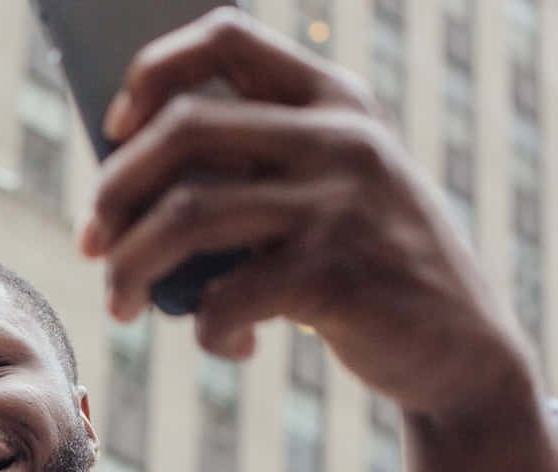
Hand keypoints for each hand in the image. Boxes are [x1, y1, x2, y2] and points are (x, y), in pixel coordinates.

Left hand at [78, 8, 536, 425]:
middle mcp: (339, 137)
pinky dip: (208, 332)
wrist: (464, 348)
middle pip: (182, 130)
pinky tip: (231, 345)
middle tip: (93, 245)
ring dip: (131, 269)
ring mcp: (339, 203)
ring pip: (184, 215)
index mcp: (336, 100)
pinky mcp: (334, 275)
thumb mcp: (334, 189)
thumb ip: (261, 165)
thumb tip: (123, 179)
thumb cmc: (371, 267)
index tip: (117, 130)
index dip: (153, 73)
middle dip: (114, 192)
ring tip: (125, 305)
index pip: (225, 37)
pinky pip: (223, 298)